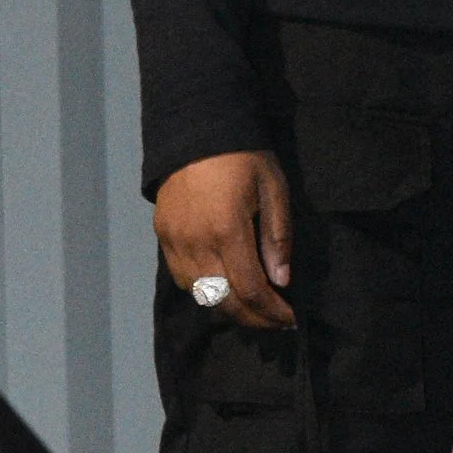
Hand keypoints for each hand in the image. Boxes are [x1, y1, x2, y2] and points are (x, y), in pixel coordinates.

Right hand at [156, 150, 293, 327]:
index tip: (290, 319)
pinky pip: (183, 278)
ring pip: (200, 295)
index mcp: (227, 230)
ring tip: (251, 308)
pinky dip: (204, 292)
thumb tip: (281, 280)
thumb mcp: (273, 188)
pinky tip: (222, 288)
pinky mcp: (162, 237)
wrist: (195, 130)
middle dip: (253, 319)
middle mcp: (196, 243)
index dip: (272, 312)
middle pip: (224, 301)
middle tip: (274, 321)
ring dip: (228, 308)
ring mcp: (175, 242)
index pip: (251, 289)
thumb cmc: (242, 156)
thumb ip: (277, 237)